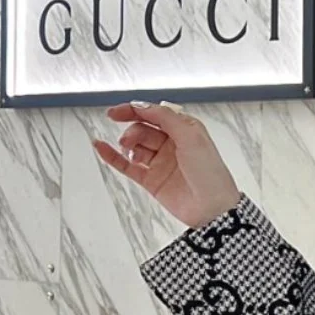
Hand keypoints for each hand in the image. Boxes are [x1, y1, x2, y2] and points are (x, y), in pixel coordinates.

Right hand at [92, 99, 241, 228]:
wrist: (213, 209)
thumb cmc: (211, 175)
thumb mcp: (191, 137)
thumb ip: (166, 117)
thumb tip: (143, 106)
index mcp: (185, 131)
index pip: (154, 114)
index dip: (135, 110)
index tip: (117, 112)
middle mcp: (172, 145)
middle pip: (142, 129)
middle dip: (132, 131)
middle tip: (128, 139)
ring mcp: (162, 163)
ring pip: (135, 146)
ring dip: (127, 144)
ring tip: (128, 150)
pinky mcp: (153, 181)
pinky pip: (127, 165)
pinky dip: (112, 156)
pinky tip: (100, 147)